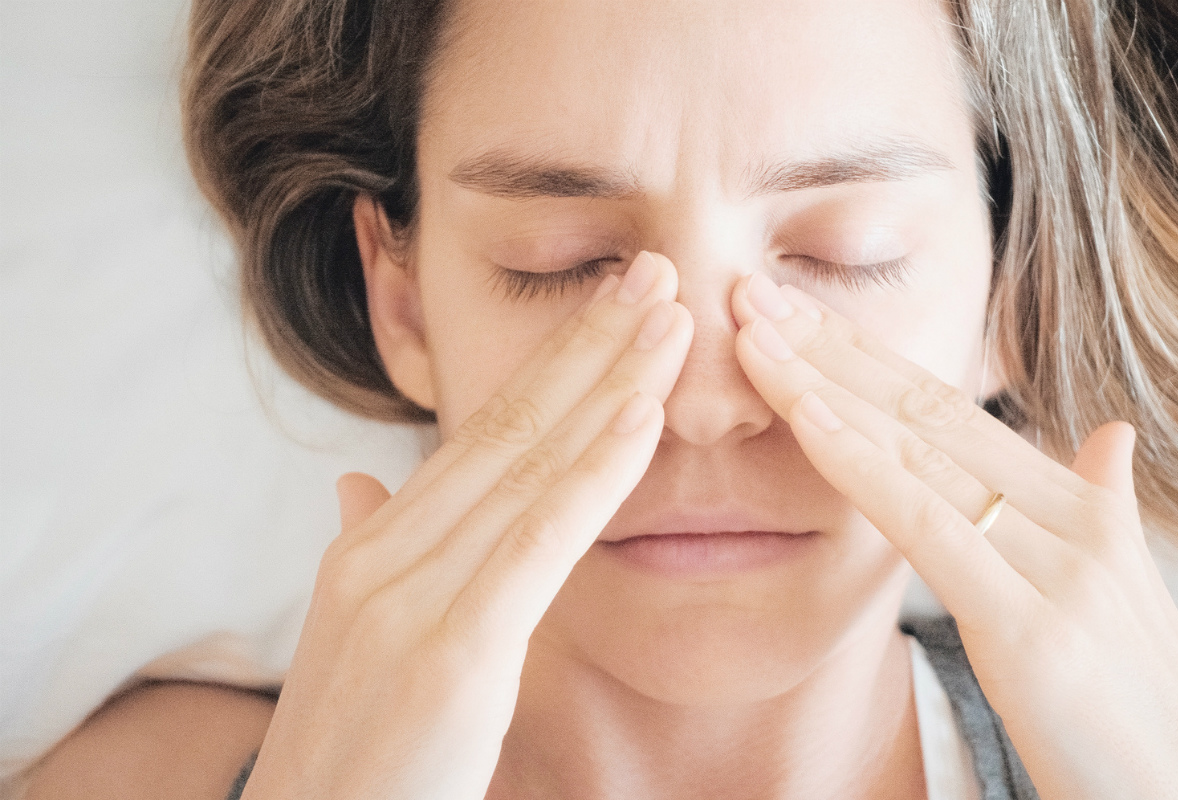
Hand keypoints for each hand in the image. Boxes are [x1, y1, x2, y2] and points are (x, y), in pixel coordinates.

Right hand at [242, 252, 692, 799]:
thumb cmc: (353, 754)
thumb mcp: (353, 641)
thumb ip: (367, 552)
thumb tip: (359, 486)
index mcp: (375, 548)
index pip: (478, 435)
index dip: (551, 366)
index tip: (612, 308)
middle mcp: (386, 554)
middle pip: (505, 427)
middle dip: (589, 345)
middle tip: (657, 272)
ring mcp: (410, 596)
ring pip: (526, 465)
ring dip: (608, 384)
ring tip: (670, 319)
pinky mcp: (449, 651)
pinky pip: (536, 543)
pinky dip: (594, 473)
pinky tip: (643, 419)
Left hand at [732, 273, 1177, 799]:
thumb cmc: (1145, 711)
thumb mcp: (1123, 597)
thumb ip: (1106, 508)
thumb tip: (1109, 438)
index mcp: (1087, 509)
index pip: (955, 413)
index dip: (872, 359)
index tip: (801, 316)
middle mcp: (1076, 520)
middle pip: (927, 412)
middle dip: (832, 348)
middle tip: (750, 292)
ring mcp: (1060, 570)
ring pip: (916, 451)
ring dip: (821, 385)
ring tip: (750, 332)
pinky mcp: (1037, 633)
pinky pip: (926, 526)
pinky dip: (857, 464)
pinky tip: (801, 416)